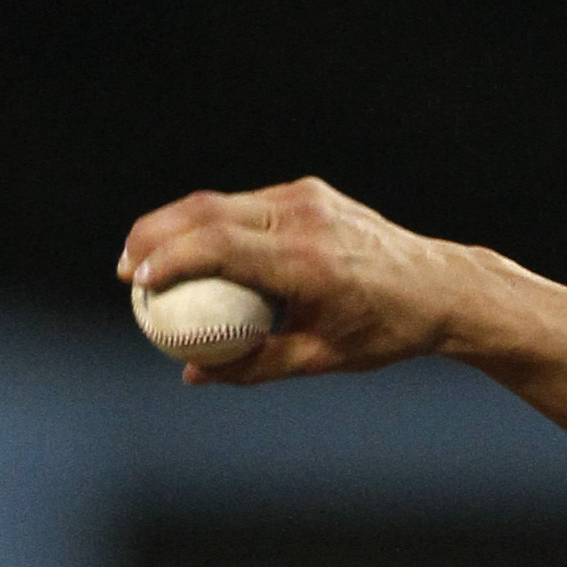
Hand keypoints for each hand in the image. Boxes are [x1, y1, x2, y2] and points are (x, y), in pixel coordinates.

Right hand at [118, 178, 465, 385]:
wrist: (441, 289)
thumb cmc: (384, 332)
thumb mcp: (321, 358)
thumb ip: (254, 366)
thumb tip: (192, 375)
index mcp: (308, 263)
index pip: (218, 247)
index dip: (168, 258)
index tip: (137, 282)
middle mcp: (304, 220)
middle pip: (206, 212)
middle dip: (154, 234)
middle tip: (126, 269)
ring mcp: (307, 199)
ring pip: (222, 202)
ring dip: (178, 225)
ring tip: (149, 257)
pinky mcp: (310, 191)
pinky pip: (248, 203)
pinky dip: (216, 224)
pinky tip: (196, 249)